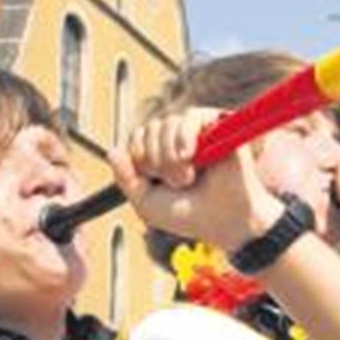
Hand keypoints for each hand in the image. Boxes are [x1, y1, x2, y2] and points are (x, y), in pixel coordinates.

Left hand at [108, 107, 281, 250]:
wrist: (227, 222)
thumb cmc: (192, 216)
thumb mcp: (147, 203)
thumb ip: (126, 179)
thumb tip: (112, 150)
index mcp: (164, 155)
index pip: (138, 137)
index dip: (139, 156)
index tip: (154, 179)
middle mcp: (182, 140)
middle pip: (150, 129)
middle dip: (155, 160)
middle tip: (178, 183)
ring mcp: (201, 133)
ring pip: (167, 123)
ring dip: (170, 155)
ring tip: (188, 176)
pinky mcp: (221, 127)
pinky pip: (191, 116)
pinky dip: (184, 136)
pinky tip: (190, 156)